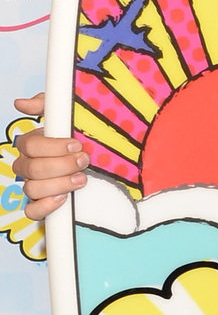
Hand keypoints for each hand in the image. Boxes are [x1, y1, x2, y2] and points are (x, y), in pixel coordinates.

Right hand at [13, 93, 87, 219]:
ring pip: (31, 189)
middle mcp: (29, 166)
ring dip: (58, 184)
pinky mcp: (41, 205)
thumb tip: (21, 103)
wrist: (98, 164)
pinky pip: (32, 211)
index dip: (53, 146)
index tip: (76, 145)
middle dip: (61, 165)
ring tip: (81, 179)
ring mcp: (34, 186)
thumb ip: (46, 106)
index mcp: (31, 145)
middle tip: (83, 162)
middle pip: (32, 168)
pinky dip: (45, 206)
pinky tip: (64, 198)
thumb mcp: (66, 117)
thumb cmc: (77, 139)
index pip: (30, 145)